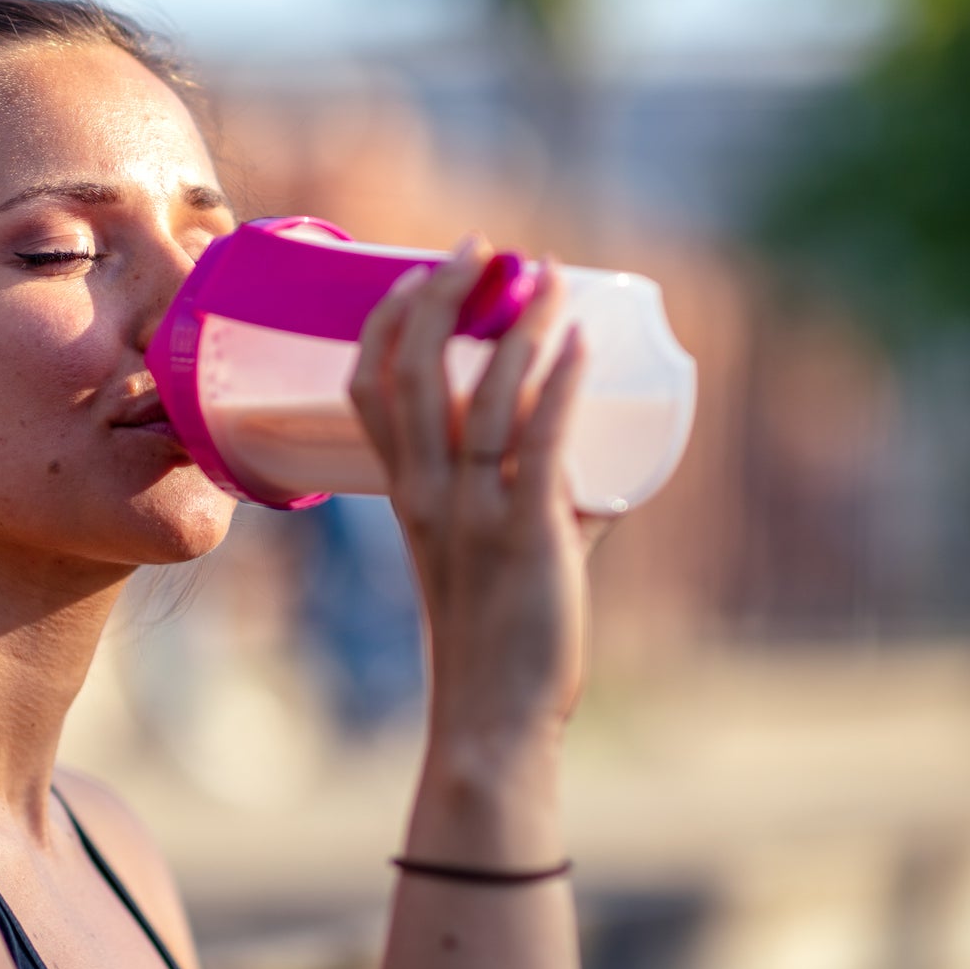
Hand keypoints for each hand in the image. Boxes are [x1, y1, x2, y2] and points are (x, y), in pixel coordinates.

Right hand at [348, 236, 612, 765]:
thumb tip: (602, 476)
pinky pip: (539, 443)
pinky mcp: (525, 535)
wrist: (491, 720)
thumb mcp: (493, 559)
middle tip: (482, 248)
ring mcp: (472, 514)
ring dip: (516, 325)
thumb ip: (545, 511)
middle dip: (441, 296)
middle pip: (412, 370)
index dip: (386, 319)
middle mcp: (426, 495)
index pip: (367, 388)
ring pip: (480, 396)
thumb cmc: (495, 645)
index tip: (420, 271)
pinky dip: (559, 385)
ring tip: (548, 277)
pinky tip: (580, 345)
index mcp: (404, 495)